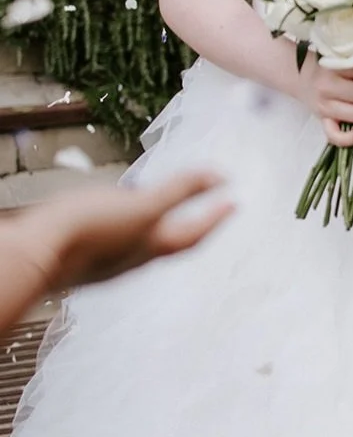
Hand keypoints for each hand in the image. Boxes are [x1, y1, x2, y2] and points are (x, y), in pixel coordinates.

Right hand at [12, 170, 234, 294]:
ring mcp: (109, 258)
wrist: (33, 256)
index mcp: (153, 247)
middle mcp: (134, 257)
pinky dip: (130, 224)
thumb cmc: (87, 233)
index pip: (196, 232)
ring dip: (162, 223)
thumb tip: (218, 177)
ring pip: (145, 240)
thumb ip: (179, 192)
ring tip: (169, 208)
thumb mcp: (143, 207)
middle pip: (174, 240)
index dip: (217, 216)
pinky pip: (120, 237)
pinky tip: (118, 215)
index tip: (235, 202)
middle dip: (194, 223)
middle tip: (211, 209)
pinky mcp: (86, 253)